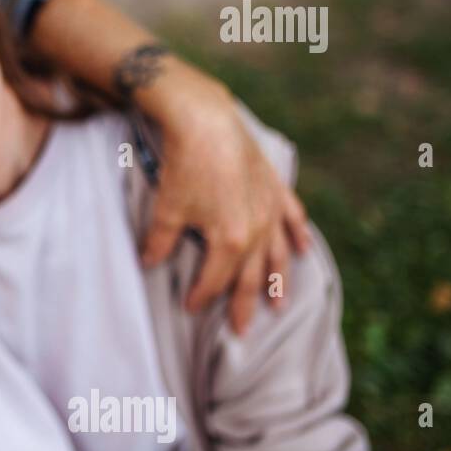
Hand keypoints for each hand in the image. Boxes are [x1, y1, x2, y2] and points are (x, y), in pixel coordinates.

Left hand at [139, 66, 311, 335]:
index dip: (201, 297)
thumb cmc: (184, 166)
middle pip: (251, 276)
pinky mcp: (275, 186)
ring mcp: (270, 208)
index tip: (190, 309)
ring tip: (279, 304)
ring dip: (278, 280)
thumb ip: (159, 243)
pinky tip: (302, 249)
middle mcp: (257, 230)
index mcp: (230, 241)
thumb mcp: (166, 209)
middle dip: (245, 305)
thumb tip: (147, 264)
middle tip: (242, 331)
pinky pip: (292, 216)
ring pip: (277, 253)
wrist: (206, 119)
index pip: (215, 280)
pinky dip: (298, 234)